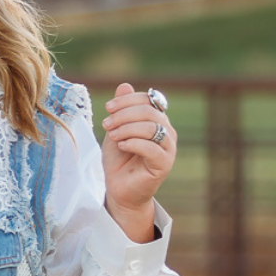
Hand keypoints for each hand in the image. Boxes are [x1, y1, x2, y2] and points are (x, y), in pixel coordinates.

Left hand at [101, 82, 177, 242]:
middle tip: (107, 124)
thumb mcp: (116, 130)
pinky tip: (121, 146)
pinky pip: (152, 147)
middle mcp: (167, 132)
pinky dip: (133, 143)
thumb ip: (121, 110)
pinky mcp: (164, 164)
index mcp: (157, 121)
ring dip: (127, 128)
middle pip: (150, 112)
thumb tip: (124, 85)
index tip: (108, 108)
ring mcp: (168, 148)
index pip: (148, 100)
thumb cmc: (119, 161)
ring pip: (152, 127)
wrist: (120, 190)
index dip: (127, 101)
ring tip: (112, 136)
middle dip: (124, 115)